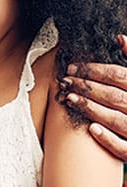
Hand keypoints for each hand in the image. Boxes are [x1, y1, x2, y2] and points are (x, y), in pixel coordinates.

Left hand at [62, 34, 126, 159]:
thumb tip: (119, 38)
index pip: (119, 75)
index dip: (94, 71)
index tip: (71, 67)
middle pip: (114, 96)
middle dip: (87, 88)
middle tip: (66, 82)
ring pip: (117, 120)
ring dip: (92, 109)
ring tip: (70, 99)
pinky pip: (125, 148)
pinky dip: (109, 139)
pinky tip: (91, 129)